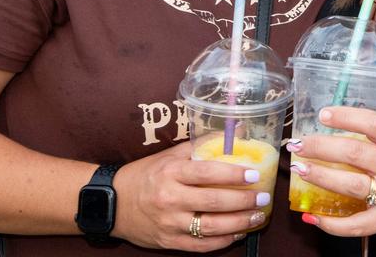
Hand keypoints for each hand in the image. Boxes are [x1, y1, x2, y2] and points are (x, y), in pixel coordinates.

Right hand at [112, 141, 269, 251]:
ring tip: (257, 217)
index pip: (207, 173)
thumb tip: (233, 130)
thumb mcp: (168, 156)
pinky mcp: (168, 241)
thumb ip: (199, 145)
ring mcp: (170, 223)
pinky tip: (237, 233)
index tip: (254, 175)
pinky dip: (223, 241)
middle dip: (243, 201)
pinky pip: (201, 246)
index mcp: (171, 172)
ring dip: (239, 223)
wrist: (112, 203)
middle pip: (213, 201)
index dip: (233, 175)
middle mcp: (170, 198)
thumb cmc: (144, 175)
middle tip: (263, 197)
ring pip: (211, 227)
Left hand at [290, 107, 375, 245]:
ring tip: (300, 170)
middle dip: (320, 146)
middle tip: (298, 144)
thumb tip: (346, 134)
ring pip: (351, 185)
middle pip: (354, 152)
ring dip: (321, 177)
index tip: (324, 114)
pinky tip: (315, 218)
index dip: (346, 116)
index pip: (373, 123)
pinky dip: (332, 224)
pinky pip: (357, 225)